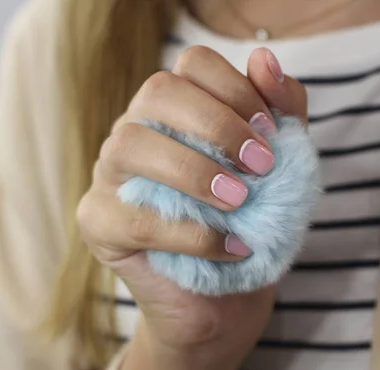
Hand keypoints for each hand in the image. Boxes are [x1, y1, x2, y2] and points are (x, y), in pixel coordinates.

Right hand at [76, 46, 307, 369]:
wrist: (224, 301)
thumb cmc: (248, 226)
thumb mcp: (279, 168)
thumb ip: (280, 114)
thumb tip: (264, 57)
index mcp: (174, 111)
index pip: (192, 65)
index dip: (235, 88)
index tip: (272, 132)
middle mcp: (136, 132)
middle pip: (156, 91)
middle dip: (216, 124)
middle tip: (261, 166)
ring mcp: (109, 176)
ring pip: (130, 144)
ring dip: (195, 171)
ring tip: (240, 202)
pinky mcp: (99, 224)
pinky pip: (136, 218)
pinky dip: (191, 232)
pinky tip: (231, 247)